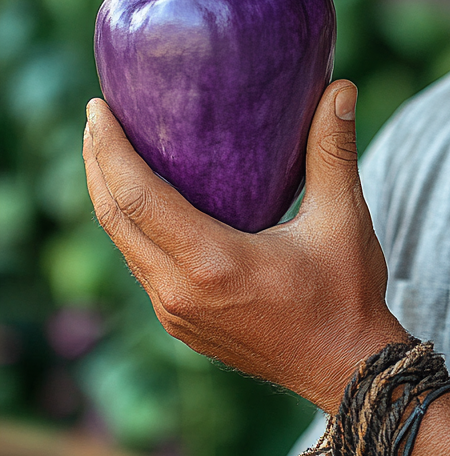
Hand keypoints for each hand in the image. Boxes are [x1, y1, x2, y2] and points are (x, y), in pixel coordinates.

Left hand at [83, 80, 408, 410]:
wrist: (344, 368)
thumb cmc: (346, 294)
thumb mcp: (344, 217)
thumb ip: (334, 150)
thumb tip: (340, 87)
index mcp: (213, 263)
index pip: (138, 198)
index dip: (110, 150)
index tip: (99, 108)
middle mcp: (181, 292)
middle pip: (115, 219)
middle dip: (98, 163)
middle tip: (97, 115)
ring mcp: (176, 313)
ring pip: (123, 245)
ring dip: (110, 195)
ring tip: (111, 151)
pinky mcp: (182, 322)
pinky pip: (141, 266)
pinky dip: (132, 226)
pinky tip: (145, 202)